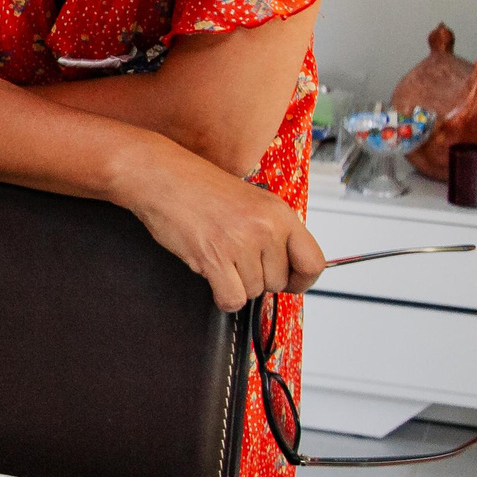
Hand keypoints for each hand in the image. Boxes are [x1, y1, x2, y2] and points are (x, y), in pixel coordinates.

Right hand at [121, 139, 325, 312]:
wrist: (162, 177)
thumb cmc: (199, 187)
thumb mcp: (252, 201)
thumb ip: (273, 230)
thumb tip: (286, 265)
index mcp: (280, 213)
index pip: (313, 263)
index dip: (302, 280)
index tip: (291, 283)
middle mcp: (266, 228)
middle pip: (278, 282)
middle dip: (258, 278)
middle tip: (237, 261)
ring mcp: (241, 243)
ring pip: (254, 291)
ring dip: (237, 284)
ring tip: (220, 258)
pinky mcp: (214, 258)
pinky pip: (232, 299)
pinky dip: (224, 297)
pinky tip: (214, 278)